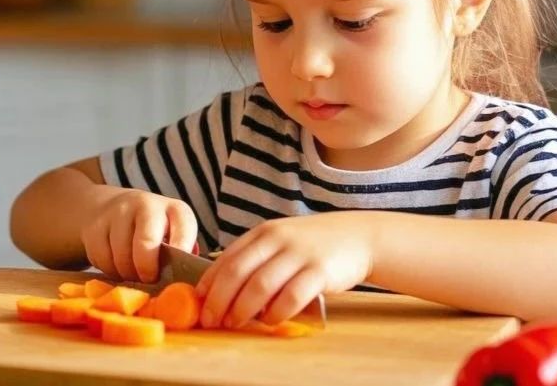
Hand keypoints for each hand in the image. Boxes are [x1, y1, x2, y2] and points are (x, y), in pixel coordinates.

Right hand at [81, 189, 197, 282]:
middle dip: (147, 270)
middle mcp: (146, 205)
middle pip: (146, 244)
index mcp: (174, 210)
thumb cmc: (153, 230)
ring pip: (122, 257)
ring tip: (133, 273)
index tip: (175, 274)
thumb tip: (186, 285)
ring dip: (127, 274)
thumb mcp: (172, 234)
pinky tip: (117, 265)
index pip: (183, 230)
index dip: (180, 254)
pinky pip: (103, 260)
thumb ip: (180, 254)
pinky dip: (110, 270)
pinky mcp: (96, 226)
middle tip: (148, 280)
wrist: (111, 206)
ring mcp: (118, 213)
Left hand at [195, 213, 373, 328]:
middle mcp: (278, 239)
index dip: (210, 283)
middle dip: (219, 299)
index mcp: (264, 233)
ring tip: (234, 323)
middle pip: (238, 272)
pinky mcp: (320, 271)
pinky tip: (270, 321)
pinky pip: (292, 296)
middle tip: (211, 320)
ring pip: (261, 285)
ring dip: (243, 308)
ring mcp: (299, 254)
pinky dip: (276, 312)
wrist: (359, 236)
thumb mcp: (281, 241)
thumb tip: (221, 290)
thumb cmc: (314, 245)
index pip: (227, 258)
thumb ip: (255, 259)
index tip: (198, 303)